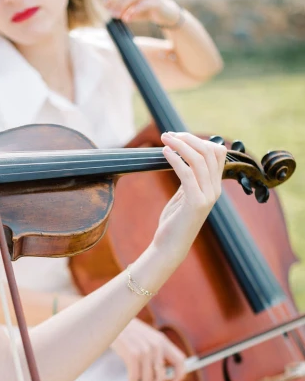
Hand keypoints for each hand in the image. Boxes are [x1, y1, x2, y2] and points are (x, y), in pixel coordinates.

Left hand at [105, 0, 182, 27]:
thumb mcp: (134, 12)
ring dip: (123, 5)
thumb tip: (110, 13)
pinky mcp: (157, 2)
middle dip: (116, 0)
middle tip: (110, 12)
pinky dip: (134, 10)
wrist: (168, 16)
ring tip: (117, 16)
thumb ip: (123, 11)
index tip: (105, 6)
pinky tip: (127, 18)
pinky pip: (144, 3)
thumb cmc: (149, 12)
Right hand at [111, 318, 185, 380]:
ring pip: (149, 380)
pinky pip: (135, 378)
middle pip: (162, 375)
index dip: (180, 375)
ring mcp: (145, 350)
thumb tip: (157, 375)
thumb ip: (153, 352)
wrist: (109, 320)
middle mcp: (156, 345)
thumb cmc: (123, 331)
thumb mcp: (143, 337)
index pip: (180, 360)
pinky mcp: (133, 355)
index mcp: (161, 340)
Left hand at [154, 131, 225, 263]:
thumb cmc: (174, 222)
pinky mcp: (195, 203)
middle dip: (188, 138)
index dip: (199, 140)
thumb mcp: (184, 195)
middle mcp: (215, 190)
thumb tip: (185, 158)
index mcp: (214, 187)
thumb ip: (189, 178)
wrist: (170, 247)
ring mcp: (207, 197)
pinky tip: (164, 152)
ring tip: (164, 138)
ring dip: (180, 145)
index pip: (217, 153)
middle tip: (168, 134)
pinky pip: (187, 173)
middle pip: (209, 151)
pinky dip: (175, 159)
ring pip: (199, 159)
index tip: (178, 137)